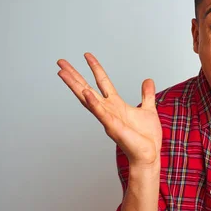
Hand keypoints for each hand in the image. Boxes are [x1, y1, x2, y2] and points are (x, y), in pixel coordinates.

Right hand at [57, 53, 161, 167]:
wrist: (149, 155)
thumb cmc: (146, 138)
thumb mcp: (148, 110)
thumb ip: (147, 95)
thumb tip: (148, 80)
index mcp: (116, 105)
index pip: (103, 82)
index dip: (95, 68)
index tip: (87, 55)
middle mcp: (108, 110)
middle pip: (87, 88)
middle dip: (74, 75)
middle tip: (61, 62)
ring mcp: (108, 118)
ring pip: (87, 99)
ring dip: (75, 86)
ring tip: (63, 73)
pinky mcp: (113, 127)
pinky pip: (101, 113)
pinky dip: (93, 103)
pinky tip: (86, 92)